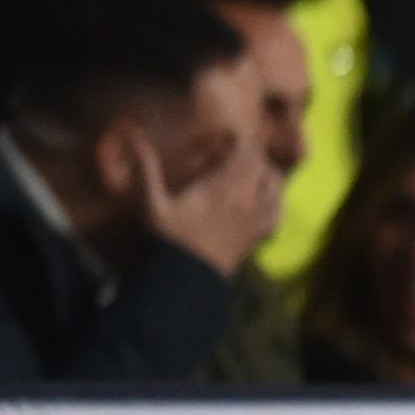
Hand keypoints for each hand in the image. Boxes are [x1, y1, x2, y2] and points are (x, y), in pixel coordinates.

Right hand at [129, 117, 276, 276]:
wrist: (192, 277)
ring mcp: (259, 217)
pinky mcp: (262, 233)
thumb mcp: (153, 203)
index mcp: (224, 187)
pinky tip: (264, 197)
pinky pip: (280, 209)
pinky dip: (276, 197)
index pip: (246, 151)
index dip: (239, 139)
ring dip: (265, 172)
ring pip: (277, 183)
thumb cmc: (172, 238)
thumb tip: (134, 137)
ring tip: (248, 170)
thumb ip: (147, 169)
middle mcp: (248, 199)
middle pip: (263, 164)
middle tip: (233, 152)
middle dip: (251, 153)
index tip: (224, 138)